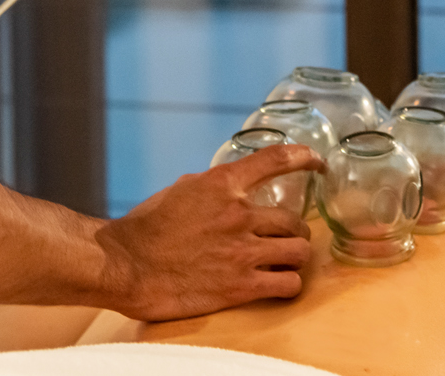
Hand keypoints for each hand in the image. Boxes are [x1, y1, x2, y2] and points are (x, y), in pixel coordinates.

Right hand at [93, 144, 325, 320]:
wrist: (125, 265)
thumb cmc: (145, 228)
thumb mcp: (181, 190)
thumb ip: (214, 188)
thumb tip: (234, 188)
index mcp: (222, 184)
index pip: (277, 159)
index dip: (306, 158)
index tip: (319, 163)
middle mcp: (238, 214)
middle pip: (295, 221)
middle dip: (294, 232)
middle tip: (286, 240)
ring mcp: (242, 251)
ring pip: (299, 252)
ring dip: (294, 258)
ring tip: (284, 263)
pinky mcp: (241, 286)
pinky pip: (287, 284)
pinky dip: (289, 284)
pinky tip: (279, 284)